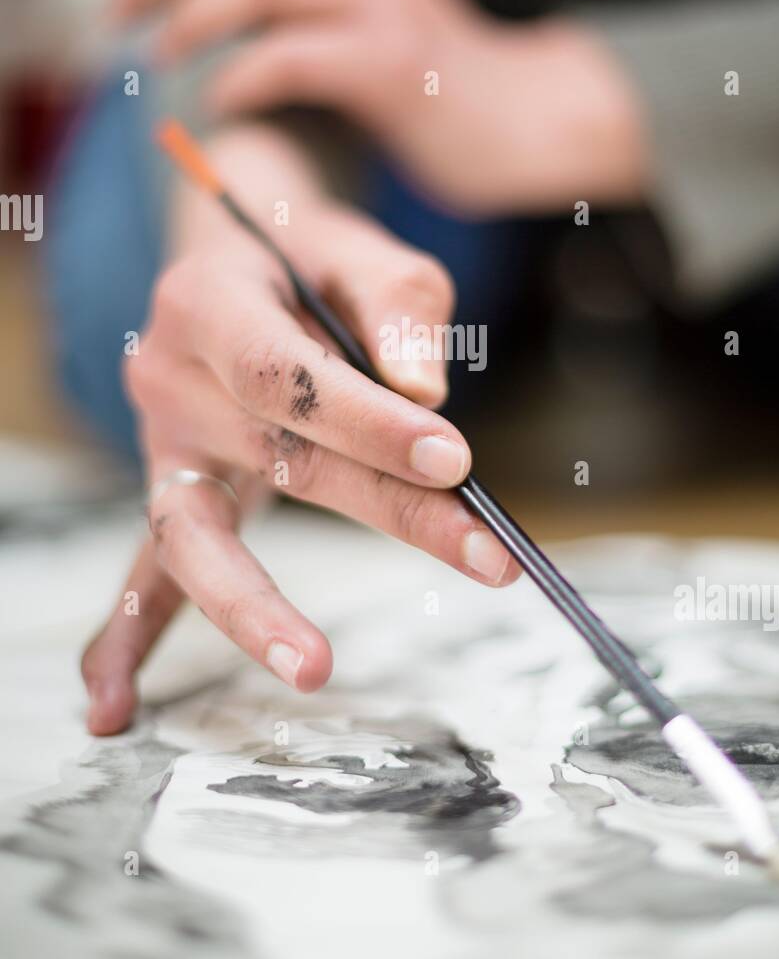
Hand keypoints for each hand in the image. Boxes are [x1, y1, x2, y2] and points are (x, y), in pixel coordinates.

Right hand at [81, 126, 519, 735]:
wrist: (236, 257)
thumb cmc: (308, 257)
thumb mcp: (362, 248)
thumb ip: (396, 304)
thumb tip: (424, 393)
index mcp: (207, 304)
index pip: (289, 380)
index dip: (370, 423)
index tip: (455, 461)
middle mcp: (167, 377)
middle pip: (275, 460)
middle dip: (387, 512)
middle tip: (486, 557)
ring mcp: (161, 444)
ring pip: (200, 534)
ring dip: (256, 607)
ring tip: (312, 668)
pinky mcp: (173, 489)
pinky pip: (148, 567)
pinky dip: (127, 640)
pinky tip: (112, 711)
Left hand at [85, 0, 645, 215]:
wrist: (521, 121)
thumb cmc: (425, 80)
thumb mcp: (355, 8)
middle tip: (116, 16)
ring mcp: (385, 1)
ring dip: (192, 12)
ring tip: (162, 53)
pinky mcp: (396, 64)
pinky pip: (297, 54)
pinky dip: (245, 73)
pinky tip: (221, 99)